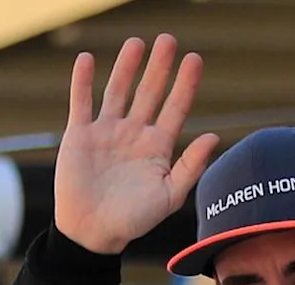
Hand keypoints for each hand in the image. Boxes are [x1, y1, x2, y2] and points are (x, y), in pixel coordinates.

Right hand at [53, 34, 216, 255]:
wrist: (92, 233)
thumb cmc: (134, 220)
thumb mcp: (169, 196)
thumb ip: (191, 166)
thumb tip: (214, 136)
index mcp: (158, 147)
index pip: (175, 108)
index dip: (185, 84)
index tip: (194, 60)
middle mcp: (134, 134)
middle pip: (149, 92)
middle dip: (159, 67)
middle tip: (168, 40)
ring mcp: (106, 132)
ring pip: (117, 90)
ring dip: (126, 67)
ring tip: (136, 42)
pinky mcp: (79, 135)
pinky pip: (81, 102)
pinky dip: (82, 81)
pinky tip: (86, 59)